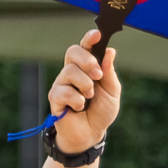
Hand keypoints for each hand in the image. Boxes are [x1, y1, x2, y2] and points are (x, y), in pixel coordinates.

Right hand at [44, 29, 122, 152]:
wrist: (91, 133)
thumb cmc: (101, 110)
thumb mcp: (112, 92)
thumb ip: (109, 73)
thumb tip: (110, 51)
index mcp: (86, 67)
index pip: (85, 47)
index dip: (89, 39)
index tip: (97, 34)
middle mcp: (72, 71)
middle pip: (72, 52)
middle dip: (87, 61)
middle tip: (98, 75)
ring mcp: (61, 83)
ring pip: (70, 72)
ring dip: (85, 85)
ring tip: (89, 97)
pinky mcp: (55, 97)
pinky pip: (64, 91)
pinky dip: (77, 100)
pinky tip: (80, 107)